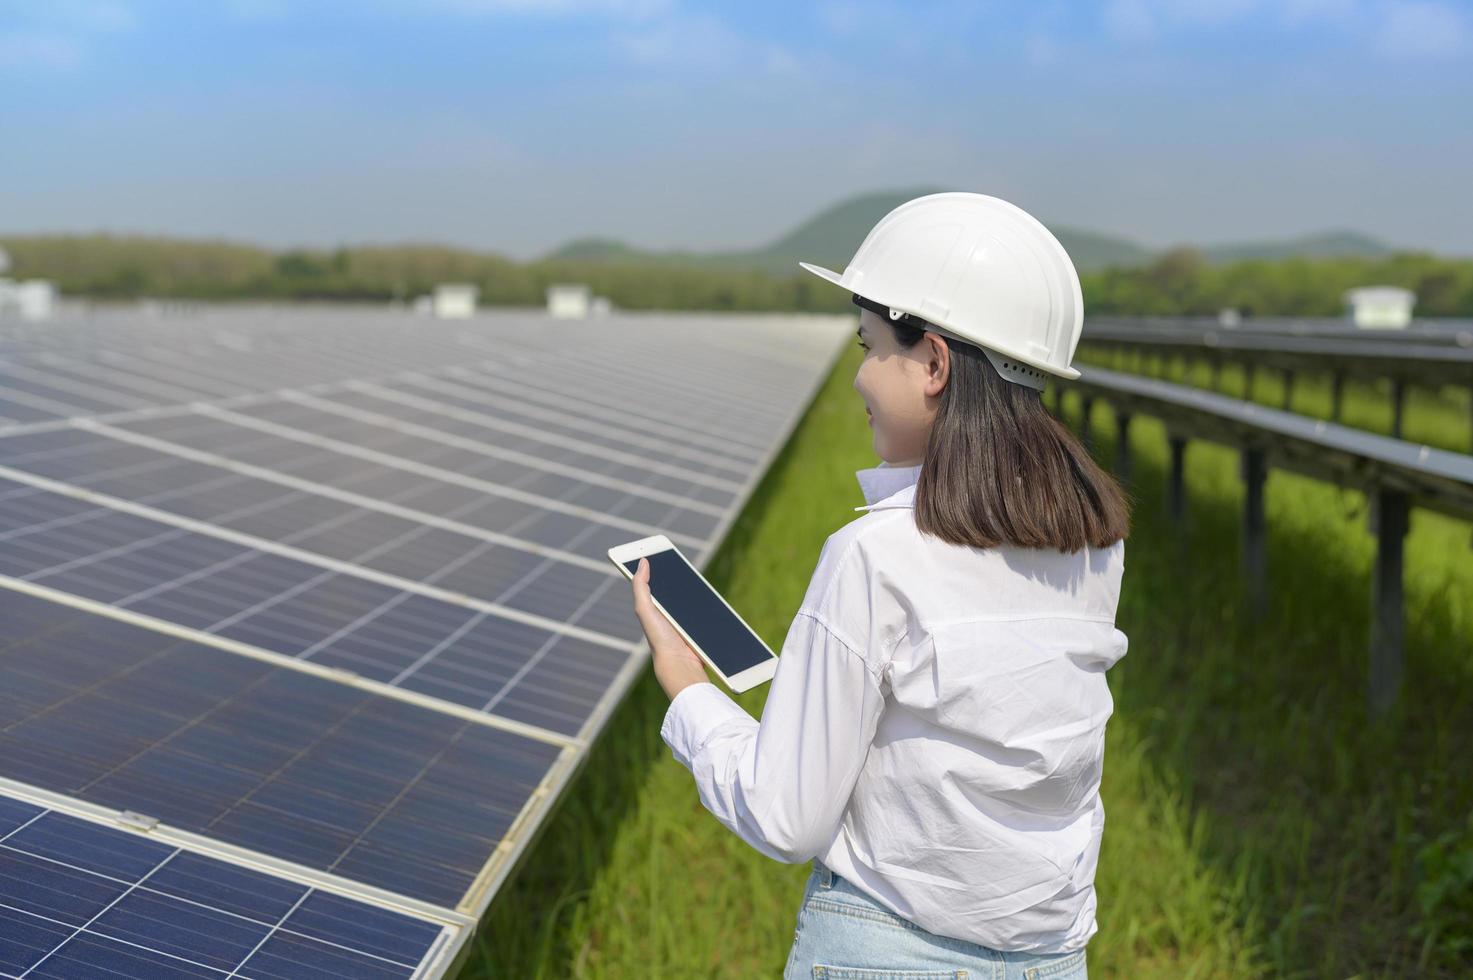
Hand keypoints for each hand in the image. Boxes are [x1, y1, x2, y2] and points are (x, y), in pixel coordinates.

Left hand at [630, 556, 710, 700]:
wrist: (681, 665)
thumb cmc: (660, 639)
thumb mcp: (645, 609)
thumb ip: (641, 586)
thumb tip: (642, 561)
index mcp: (654, 609)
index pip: (655, 581)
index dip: (657, 565)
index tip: (661, 548)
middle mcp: (668, 613)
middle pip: (676, 586)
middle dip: (679, 572)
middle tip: (679, 558)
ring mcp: (685, 620)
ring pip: (692, 597)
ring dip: (696, 588)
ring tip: (695, 575)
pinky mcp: (700, 627)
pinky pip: (706, 609)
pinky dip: (709, 602)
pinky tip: (710, 594)